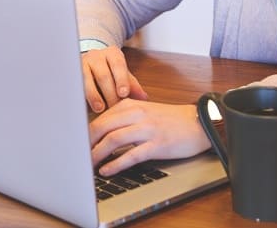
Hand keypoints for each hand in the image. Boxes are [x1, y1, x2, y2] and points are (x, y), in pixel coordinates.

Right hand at [81, 46, 146, 112]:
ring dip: (94, 96)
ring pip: (87, 80)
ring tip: (100, 108)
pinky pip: (76, 85)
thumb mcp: (123, 75)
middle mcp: (96, 56)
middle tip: (114, 108)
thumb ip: (133, 85)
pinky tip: (85, 106)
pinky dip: (81, 96)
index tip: (124, 94)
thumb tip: (143, 98)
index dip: (121, 79)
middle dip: (109, 93)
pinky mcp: (72, 73)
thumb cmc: (110, 71)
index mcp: (112, 53)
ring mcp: (81, 63)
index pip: (118, 64)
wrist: (89, 63)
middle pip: (103, 75)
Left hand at [89, 98, 211, 175]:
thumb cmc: (172, 119)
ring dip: (97, 154)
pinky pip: (131, 155)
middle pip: (102, 126)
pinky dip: (116, 164)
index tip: (76, 142)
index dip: (86, 131)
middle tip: (77, 155)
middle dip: (87, 142)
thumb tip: (101, 129)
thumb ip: (125, 117)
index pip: (101, 117)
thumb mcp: (146, 111)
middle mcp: (138, 114)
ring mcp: (148, 129)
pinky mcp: (157, 145)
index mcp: (132, 105)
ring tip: (88, 164)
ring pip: (114, 140)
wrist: (200, 122)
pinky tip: (107, 170)